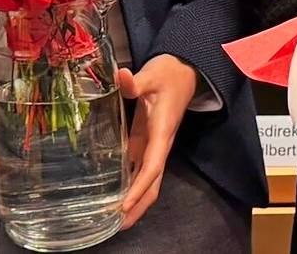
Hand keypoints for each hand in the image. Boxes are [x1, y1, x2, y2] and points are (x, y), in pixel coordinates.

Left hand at [115, 55, 197, 228]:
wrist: (183, 71)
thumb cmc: (168, 74)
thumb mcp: (153, 74)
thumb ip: (136, 80)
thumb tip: (121, 77)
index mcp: (162, 131)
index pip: (152, 166)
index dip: (139, 187)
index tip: (124, 205)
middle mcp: (160, 144)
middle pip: (153, 184)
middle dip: (138, 206)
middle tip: (116, 225)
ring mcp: (153, 145)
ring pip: (148, 181)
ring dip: (134, 200)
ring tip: (113, 219)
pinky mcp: (146, 142)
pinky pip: (140, 170)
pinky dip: (130, 185)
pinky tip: (113, 194)